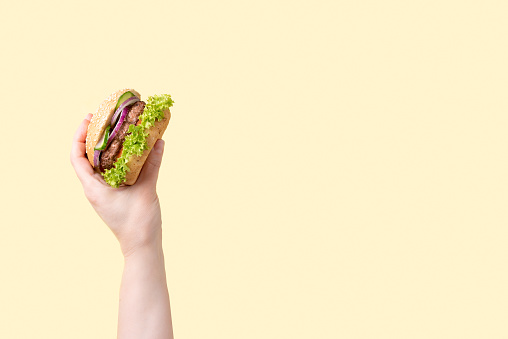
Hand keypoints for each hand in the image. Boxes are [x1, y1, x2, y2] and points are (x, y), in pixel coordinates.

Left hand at [71, 114, 165, 256]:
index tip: (89, 119)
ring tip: (117, 130)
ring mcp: (105, 193)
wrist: (142, 247)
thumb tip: (158, 142)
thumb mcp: (146, 190)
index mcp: (94, 188)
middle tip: (104, 119)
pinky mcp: (115, 196)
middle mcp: (95, 189)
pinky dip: (119, 160)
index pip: (77, 157)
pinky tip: (132, 152)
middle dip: (94, 137)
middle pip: (87, 157)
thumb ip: (152, 165)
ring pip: (100, 164)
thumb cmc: (139, 223)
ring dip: (107, 147)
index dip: (79, 136)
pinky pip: (113, 172)